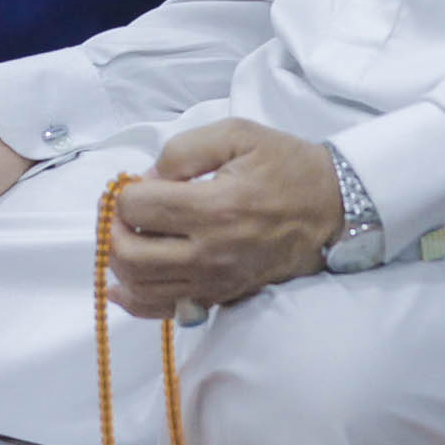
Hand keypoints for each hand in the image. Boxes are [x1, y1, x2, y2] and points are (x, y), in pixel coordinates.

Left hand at [107, 121, 344, 319]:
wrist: (330, 207)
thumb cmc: (285, 165)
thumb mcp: (237, 134)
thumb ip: (182, 150)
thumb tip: (146, 180)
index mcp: (215, 206)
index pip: (138, 207)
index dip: (126, 192)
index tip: (138, 183)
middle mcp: (210, 251)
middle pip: (129, 253)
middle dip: (114, 229)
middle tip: (125, 212)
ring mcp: (214, 280)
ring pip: (140, 286)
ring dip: (120, 261)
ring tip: (130, 236)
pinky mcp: (220, 296)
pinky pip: (164, 310)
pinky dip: (134, 301)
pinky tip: (120, 285)